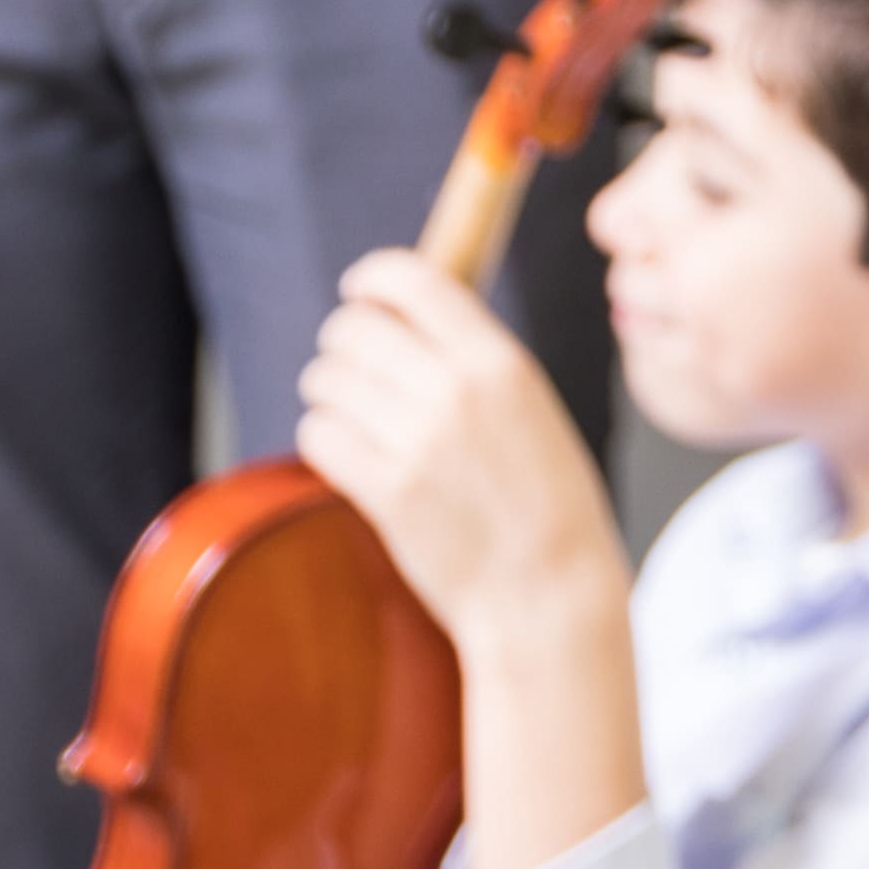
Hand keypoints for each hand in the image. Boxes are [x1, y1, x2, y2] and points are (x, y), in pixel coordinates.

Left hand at [294, 245, 630, 652]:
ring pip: (326, 380)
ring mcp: (418, 442)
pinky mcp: (386, 491)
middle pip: (353, 328)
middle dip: (345, 345)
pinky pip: (319, 434)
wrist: (548, 589)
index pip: (411, 281)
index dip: (372, 278)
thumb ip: (473, 359)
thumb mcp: (530, 406)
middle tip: (359, 371)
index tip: (360, 291)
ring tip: (363, 420)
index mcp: (502, 362)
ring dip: (332, 395)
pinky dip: (327, 440)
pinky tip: (355, 457)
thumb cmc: (545, 500)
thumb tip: (400, 314)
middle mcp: (458, 391)